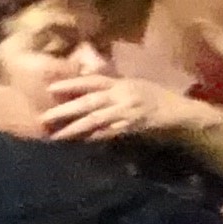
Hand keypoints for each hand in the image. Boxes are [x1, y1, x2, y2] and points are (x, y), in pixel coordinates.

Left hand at [32, 70, 222, 146]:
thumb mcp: (131, 85)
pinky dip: (95, 137)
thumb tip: (83, 88)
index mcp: (121, 83)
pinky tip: (81, 142)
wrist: (179, 109)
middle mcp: (122, 95)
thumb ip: (110, 86)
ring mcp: (127, 112)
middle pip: (89, 102)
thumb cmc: (153, 95)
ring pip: (96, 120)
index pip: (92, 81)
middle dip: (65, 110)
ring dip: (75, 128)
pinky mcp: (132, 127)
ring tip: (57, 136)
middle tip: (43, 118)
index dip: (71, 83)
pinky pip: (110, 133)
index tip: (50, 88)